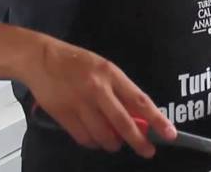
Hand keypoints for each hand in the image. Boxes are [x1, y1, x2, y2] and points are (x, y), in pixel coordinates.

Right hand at [23, 37, 175, 156]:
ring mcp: (80, 103)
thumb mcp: (104, 69)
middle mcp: (97, 89)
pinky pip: (84, 138)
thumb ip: (120, 91)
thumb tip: (137, 117)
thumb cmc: (77, 62)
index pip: (140, 101)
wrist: (41, 59)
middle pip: (123, 123)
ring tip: (115, 143)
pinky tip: (95, 139)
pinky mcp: (63, 115)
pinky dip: (93, 142)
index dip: (157, 119)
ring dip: (113, 144)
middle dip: (138, 140)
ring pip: (103, 135)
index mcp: (111, 74)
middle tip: (147, 150)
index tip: (169, 133)